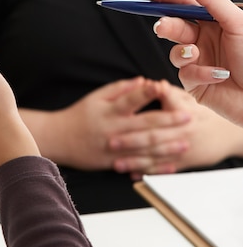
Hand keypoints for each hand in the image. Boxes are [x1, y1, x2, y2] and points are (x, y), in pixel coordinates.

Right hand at [42, 77, 189, 170]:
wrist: (59, 139)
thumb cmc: (79, 114)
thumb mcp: (96, 97)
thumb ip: (120, 88)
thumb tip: (142, 81)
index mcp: (110, 110)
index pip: (132, 99)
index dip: (148, 93)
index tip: (163, 87)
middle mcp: (114, 128)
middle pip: (145, 124)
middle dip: (168, 121)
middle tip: (188, 117)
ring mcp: (115, 148)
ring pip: (145, 148)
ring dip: (167, 146)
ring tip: (184, 142)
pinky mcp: (114, 163)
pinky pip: (138, 165)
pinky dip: (155, 166)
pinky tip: (169, 165)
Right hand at [138, 0, 242, 126]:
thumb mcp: (237, 23)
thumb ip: (212, 0)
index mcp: (214, 20)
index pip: (183, 2)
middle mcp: (204, 39)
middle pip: (174, 25)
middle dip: (165, 25)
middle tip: (161, 27)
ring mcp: (198, 60)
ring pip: (175, 51)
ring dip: (182, 52)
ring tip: (195, 54)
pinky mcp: (196, 83)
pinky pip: (185, 74)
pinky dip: (200, 72)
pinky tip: (218, 74)